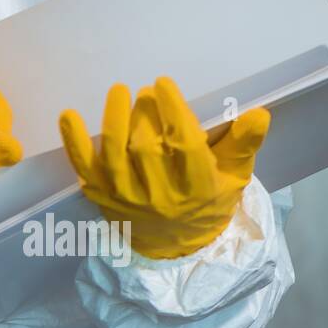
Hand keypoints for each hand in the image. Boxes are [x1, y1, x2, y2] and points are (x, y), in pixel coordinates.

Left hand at [57, 77, 270, 258]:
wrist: (175, 244)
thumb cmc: (208, 198)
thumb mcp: (234, 175)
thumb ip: (243, 144)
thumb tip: (259, 113)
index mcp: (197, 188)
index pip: (185, 146)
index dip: (174, 112)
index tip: (164, 83)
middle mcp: (160, 196)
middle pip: (147, 149)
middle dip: (145, 114)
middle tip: (145, 92)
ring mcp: (126, 198)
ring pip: (116, 156)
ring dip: (114, 120)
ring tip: (119, 91)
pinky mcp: (101, 196)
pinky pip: (84, 167)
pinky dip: (74, 141)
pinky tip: (68, 115)